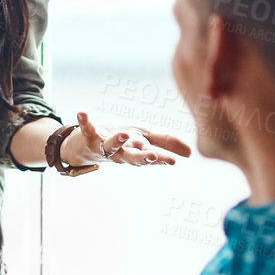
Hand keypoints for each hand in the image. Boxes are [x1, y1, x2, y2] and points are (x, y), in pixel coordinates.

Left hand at [64, 110, 191, 166]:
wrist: (86, 147)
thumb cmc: (120, 141)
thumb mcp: (145, 139)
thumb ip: (166, 143)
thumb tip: (191, 153)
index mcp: (136, 152)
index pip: (151, 156)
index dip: (160, 159)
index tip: (172, 161)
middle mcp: (121, 152)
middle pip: (132, 157)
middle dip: (142, 157)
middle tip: (151, 155)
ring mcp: (104, 145)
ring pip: (112, 146)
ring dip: (118, 141)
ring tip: (124, 134)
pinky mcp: (89, 136)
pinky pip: (87, 128)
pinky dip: (84, 121)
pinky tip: (82, 113)